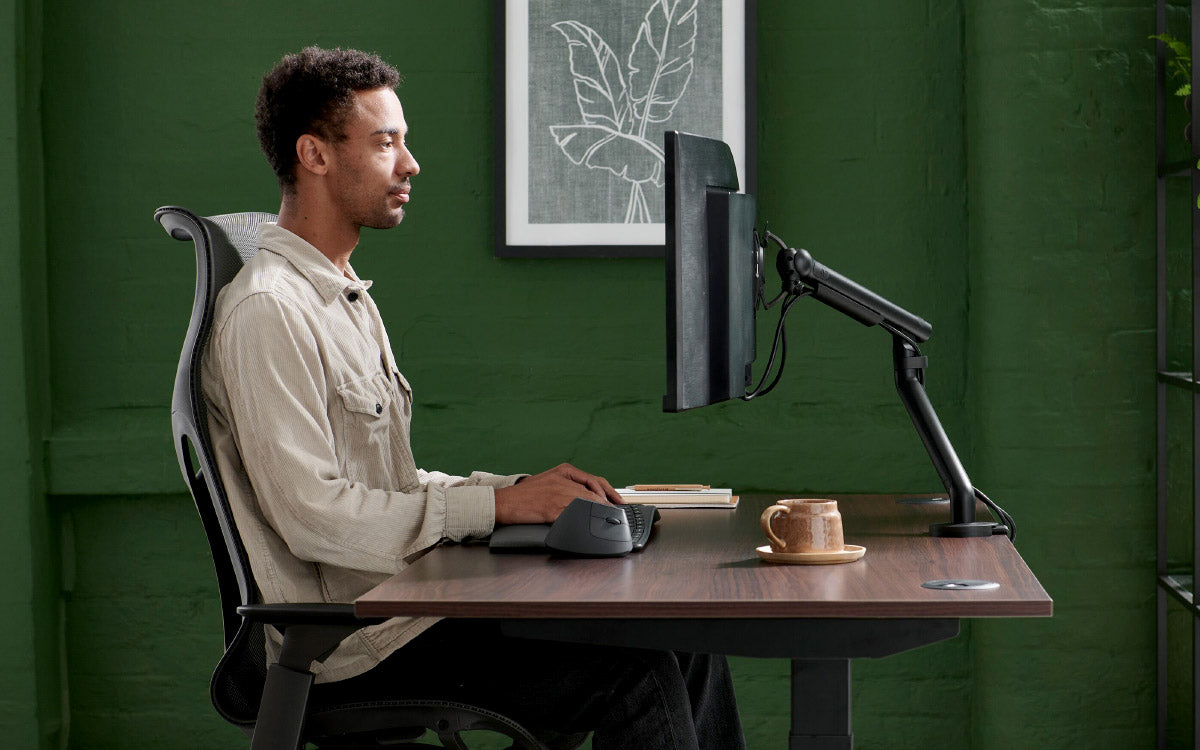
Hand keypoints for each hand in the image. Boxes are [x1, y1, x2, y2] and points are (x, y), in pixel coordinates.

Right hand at [493, 462, 622, 524]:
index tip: (618, 501)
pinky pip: (574, 514)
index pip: (594, 480)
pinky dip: (584, 519)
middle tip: (616, 514)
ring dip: (598, 513)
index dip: (610, 493)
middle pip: (594, 492)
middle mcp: (563, 480)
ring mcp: (558, 494)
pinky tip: (589, 524)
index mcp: (564, 471)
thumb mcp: (549, 480)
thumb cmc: (526, 494)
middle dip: (607, 505)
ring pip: (586, 503)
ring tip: (607, 521)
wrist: (504, 501)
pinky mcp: (552, 508)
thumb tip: (590, 497)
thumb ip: (568, 485)